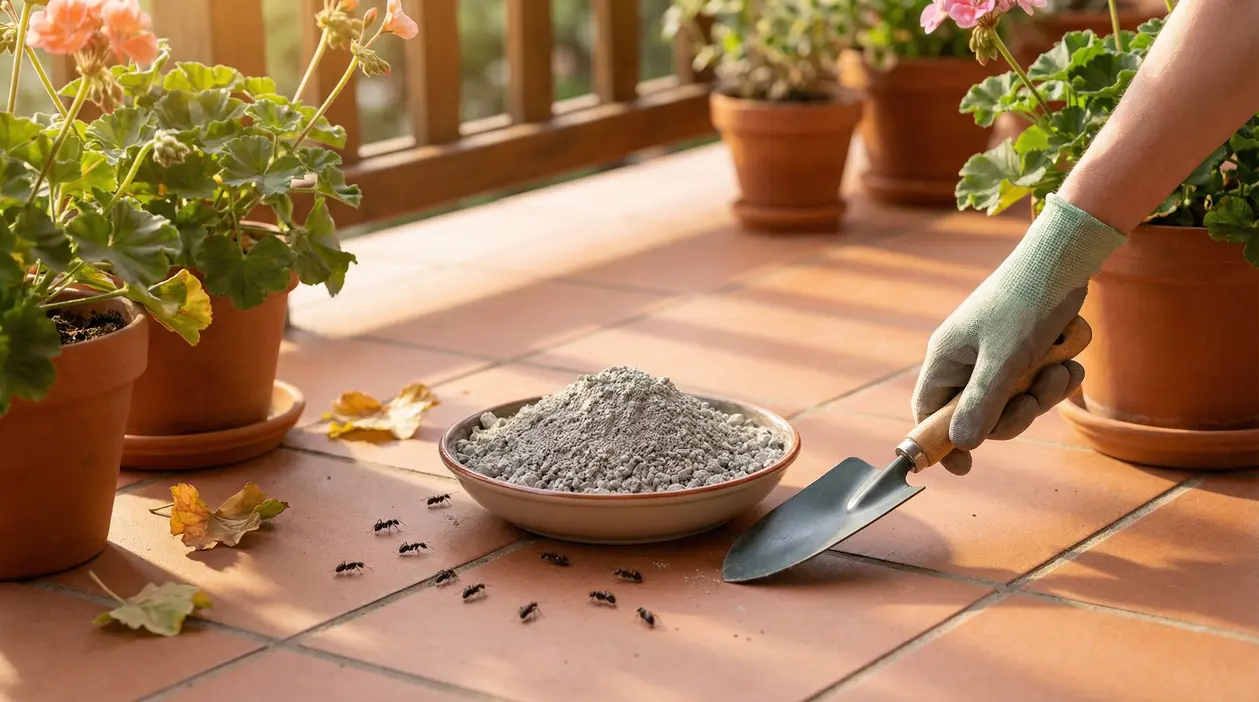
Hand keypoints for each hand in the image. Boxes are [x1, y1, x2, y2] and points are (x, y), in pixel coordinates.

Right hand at [912, 286, 1085, 474]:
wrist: (1065, 257)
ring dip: (1042, 395)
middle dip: (1012, 414)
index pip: (929, 411)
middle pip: (978, 415)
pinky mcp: (1024, 351)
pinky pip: (1035, 384)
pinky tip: (1070, 362)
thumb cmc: (1026, 301)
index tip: (964, 468)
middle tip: (1033, 400)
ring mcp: (996, 356)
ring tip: (1060, 369)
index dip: (941, 442)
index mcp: (947, 358)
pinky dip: (1055, 379)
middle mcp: (967, 360)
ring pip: (1013, 402)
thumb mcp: (1004, 359)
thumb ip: (981, 404)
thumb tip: (962, 444)